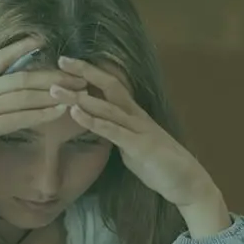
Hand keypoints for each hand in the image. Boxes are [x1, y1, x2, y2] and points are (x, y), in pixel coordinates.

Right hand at [0, 36, 87, 181]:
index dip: (21, 47)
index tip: (42, 38)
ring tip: (79, 90)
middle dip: (52, 73)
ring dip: (54, 91)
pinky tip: (59, 111)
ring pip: (23, 94)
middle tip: (79, 71)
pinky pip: (18, 118)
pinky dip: (41, 114)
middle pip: (21, 76)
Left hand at [51, 57, 223, 209]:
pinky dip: (93, 121)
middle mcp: (136, 116)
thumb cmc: (157, 164)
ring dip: (80, 98)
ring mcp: (139, 130)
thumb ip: (114, 131)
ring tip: (56, 90)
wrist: (187, 182)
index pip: (111, 86)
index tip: (67, 62)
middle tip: (61, 61)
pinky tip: (76, 113)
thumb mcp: (130, 143)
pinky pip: (113, 131)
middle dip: (85, 72)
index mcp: (133, 114)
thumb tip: (96, 124)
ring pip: (107, 107)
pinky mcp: (139, 146)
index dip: (90, 73)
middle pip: (110, 86)